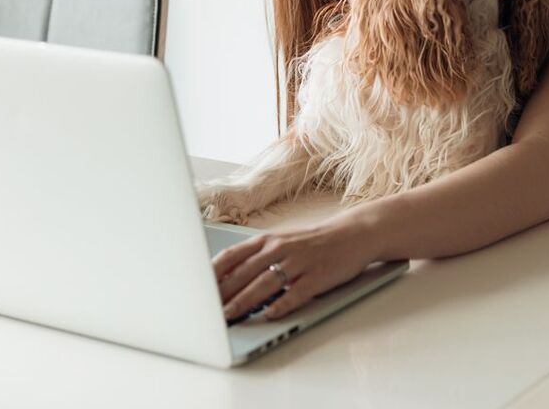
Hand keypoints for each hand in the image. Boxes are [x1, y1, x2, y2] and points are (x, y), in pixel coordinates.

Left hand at [212, 214, 377, 321]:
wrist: (354, 234)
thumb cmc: (313, 241)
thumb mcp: (283, 242)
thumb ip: (257, 258)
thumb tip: (226, 279)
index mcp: (269, 239)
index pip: (232, 255)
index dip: (212, 273)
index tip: (195, 288)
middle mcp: (281, 248)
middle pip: (244, 272)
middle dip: (222, 292)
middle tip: (204, 310)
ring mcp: (300, 262)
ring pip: (265, 283)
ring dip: (244, 300)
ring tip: (228, 315)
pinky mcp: (318, 276)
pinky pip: (296, 292)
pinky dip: (281, 304)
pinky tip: (268, 315)